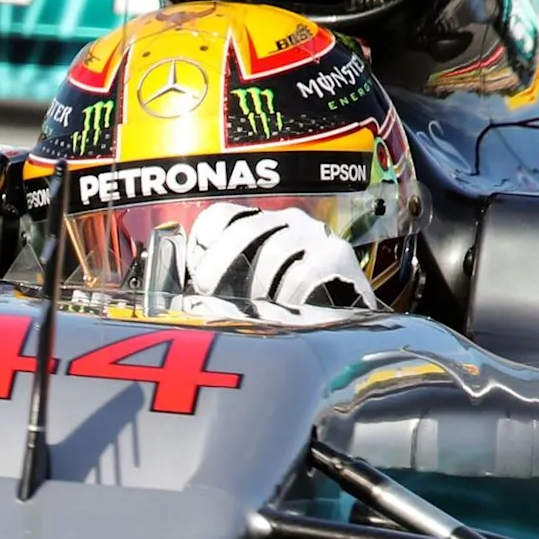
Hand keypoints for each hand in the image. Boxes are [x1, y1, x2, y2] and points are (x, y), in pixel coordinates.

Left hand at [181, 203, 373, 308]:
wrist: (354, 323)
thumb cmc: (298, 309)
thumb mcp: (259, 292)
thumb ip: (228, 287)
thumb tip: (185, 299)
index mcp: (263, 225)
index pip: (223, 216)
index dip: (203, 240)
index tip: (192, 273)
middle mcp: (289, 222)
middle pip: (245, 229)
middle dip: (220, 265)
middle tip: (209, 296)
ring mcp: (316, 236)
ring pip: (274, 250)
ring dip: (255, 284)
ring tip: (247, 311)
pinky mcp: (339, 257)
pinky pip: (304, 272)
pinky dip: (286, 295)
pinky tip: (281, 314)